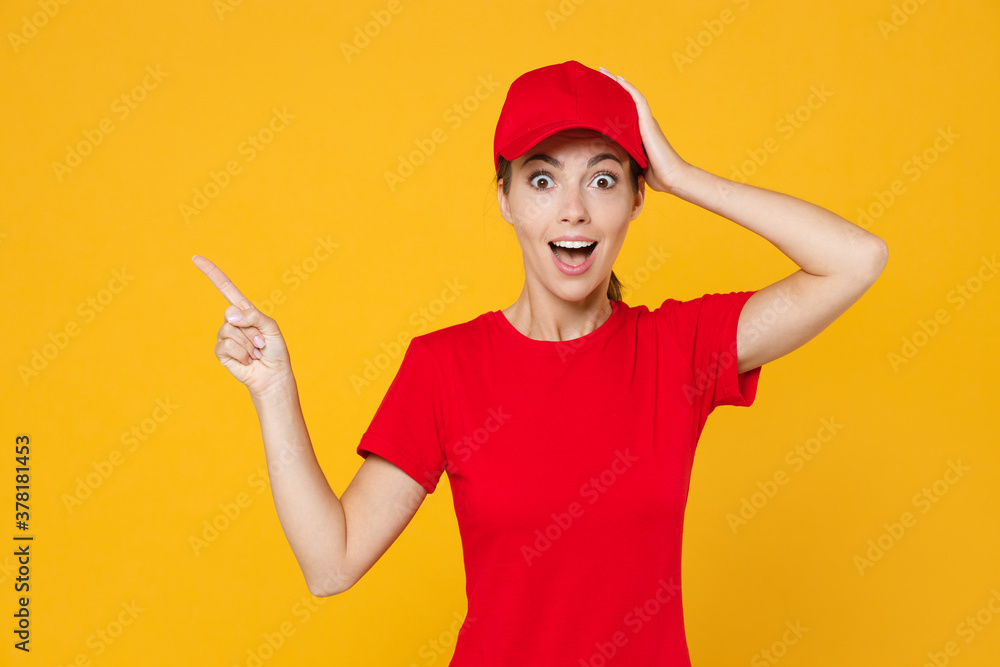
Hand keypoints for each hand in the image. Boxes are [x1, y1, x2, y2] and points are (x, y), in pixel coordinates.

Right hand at [193, 255, 293, 399]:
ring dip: (248, 344)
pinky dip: (242, 354)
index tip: (196, 258)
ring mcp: (225, 336)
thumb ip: (254, 316)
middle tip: (261, 342)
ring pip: (230, 331)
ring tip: (255, 352)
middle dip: (251, 329)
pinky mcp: (221, 352)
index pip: (226, 288)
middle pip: (231, 313)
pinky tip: (247, 360)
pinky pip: (226, 346)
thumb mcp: (271, 328)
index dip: (212, 273)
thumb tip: (231, 317)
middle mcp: (233, 322)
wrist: (272, 375)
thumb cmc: (275, 351)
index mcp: (245, 311)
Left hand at [598, 66, 689, 192]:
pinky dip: (628, 89)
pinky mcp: (648, 122)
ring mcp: (646, 121)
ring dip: (616, 82)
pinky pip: (638, 100)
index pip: (623, 110)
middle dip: (610, 86)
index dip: (612, 99)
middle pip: (625, 99)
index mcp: (638, 131)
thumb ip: (624, 157)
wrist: (671, 177)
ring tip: (603, 71)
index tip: (598, 89)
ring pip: (630, 95)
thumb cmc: (654, 174)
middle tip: (597, 74)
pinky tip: (619, 79)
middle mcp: (642, 122)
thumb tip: (610, 163)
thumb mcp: (633, 162)